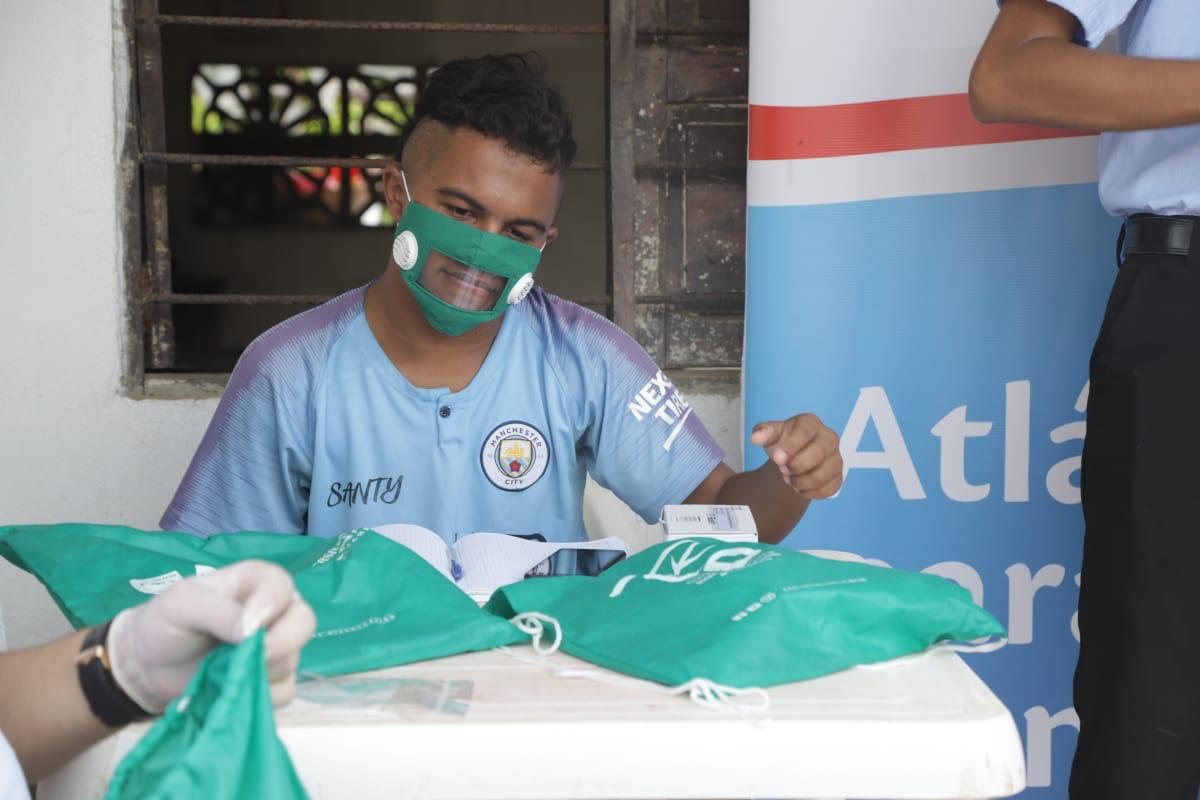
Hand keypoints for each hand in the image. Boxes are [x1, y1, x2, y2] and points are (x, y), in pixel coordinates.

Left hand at [106, 560, 315, 713]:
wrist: (148, 665)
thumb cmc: (165, 623)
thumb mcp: (181, 604)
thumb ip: (218, 610)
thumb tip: (252, 632)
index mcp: (257, 583)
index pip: (282, 586)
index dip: (270, 606)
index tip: (245, 629)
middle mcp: (275, 612)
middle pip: (304, 623)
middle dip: (281, 642)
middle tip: (247, 657)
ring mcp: (278, 648)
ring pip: (293, 661)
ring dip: (259, 671)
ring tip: (220, 671)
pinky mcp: (273, 682)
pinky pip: (283, 693)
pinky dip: (258, 697)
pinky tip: (230, 690)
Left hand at [750, 413, 842, 498]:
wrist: (792, 457)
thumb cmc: (783, 442)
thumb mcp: (770, 434)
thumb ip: (763, 432)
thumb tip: (756, 437)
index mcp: (810, 423)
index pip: (804, 432)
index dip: (790, 447)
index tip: (777, 459)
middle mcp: (828, 438)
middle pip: (819, 453)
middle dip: (797, 465)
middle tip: (783, 470)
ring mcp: (836, 458)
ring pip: (824, 474)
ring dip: (802, 481)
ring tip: (789, 479)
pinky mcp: (837, 477)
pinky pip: (828, 489)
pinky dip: (810, 492)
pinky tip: (800, 487)